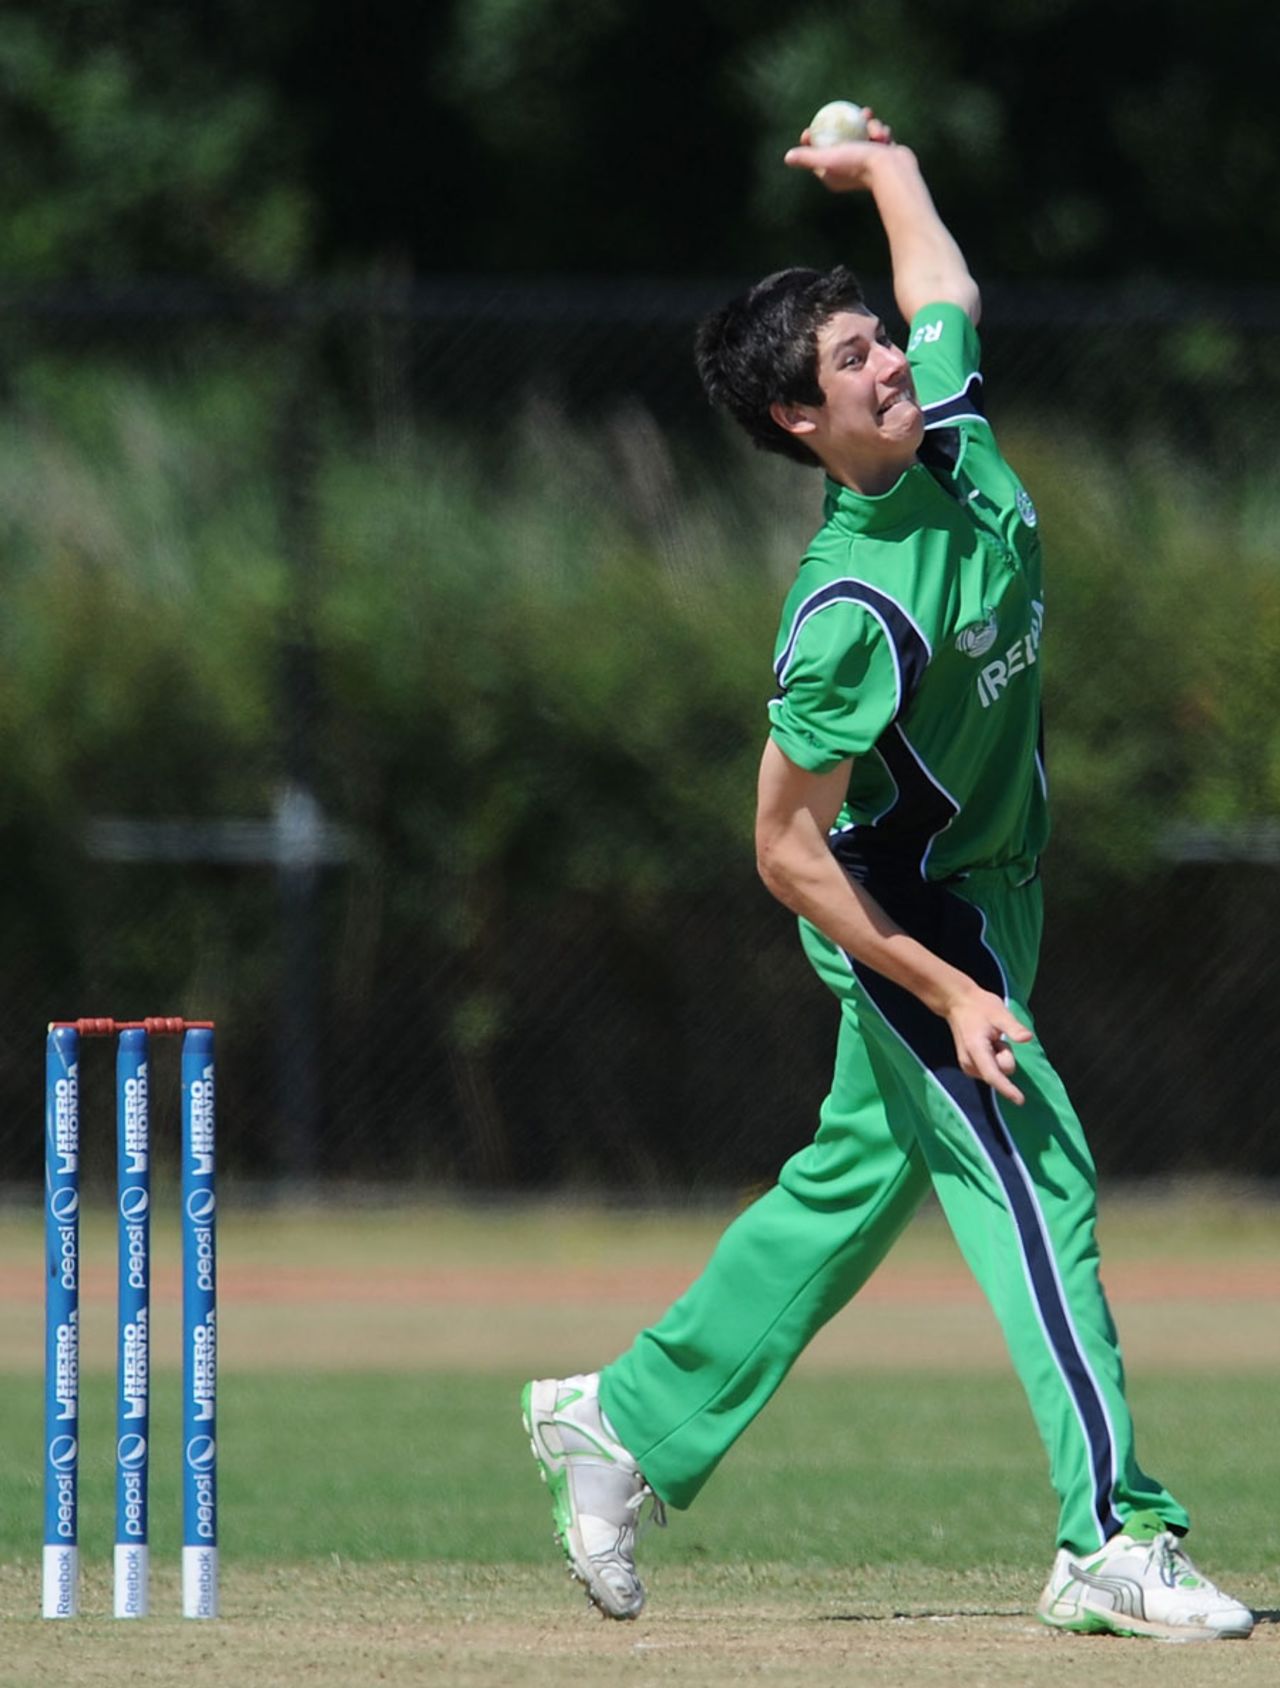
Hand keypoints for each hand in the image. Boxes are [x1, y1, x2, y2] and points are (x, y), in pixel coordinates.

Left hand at [785, 110, 899, 189]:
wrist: (893, 170)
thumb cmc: (859, 164)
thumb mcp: (829, 158)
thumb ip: (808, 158)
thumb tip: (787, 157)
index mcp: (833, 175)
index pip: (819, 154)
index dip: (814, 138)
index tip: (812, 127)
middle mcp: (848, 170)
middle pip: (841, 140)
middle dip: (844, 125)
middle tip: (847, 112)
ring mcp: (866, 163)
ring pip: (862, 134)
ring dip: (868, 126)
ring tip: (869, 117)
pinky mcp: (883, 157)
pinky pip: (877, 136)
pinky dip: (880, 132)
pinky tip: (883, 134)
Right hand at [942, 982, 1032, 1105]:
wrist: (958, 1004)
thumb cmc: (980, 1007)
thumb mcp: (1000, 1012)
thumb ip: (1013, 1027)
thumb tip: (1027, 1038)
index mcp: (976, 1049)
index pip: (993, 1074)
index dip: (1007, 1089)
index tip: (1020, 1101)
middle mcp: (969, 1063)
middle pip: (1000, 1073)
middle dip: (1006, 1057)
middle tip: (998, 1037)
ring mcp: (968, 1066)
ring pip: (997, 1073)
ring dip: (1000, 1058)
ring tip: (991, 1039)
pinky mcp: (969, 1067)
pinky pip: (992, 1071)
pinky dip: (995, 1060)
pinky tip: (988, 1044)